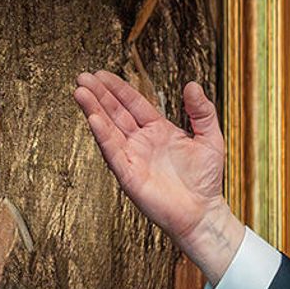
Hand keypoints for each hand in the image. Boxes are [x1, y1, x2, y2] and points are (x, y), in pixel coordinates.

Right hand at [74, 70, 243, 283]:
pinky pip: (113, 152)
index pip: (133, 103)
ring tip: (79, 92)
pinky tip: (93, 119)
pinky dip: (103, 135)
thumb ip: (202, 112)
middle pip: (115, 113)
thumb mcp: (210, 138)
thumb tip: (192, 85)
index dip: (117, 88)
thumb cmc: (206, 181)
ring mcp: (133, 158)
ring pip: (109, 129)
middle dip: (99, 95)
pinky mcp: (129, 176)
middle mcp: (141, 142)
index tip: (100, 74)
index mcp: (158, 131)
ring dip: (94, 110)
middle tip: (82, 77)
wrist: (203, 213)